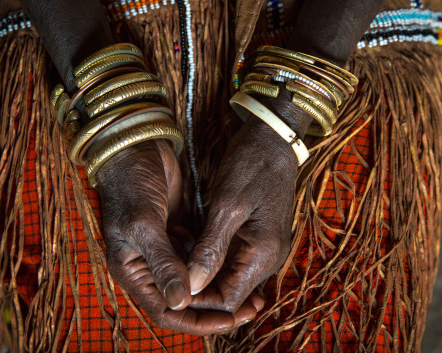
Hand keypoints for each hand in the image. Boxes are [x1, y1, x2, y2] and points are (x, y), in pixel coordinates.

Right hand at [95, 139, 258, 334]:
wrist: (134, 149)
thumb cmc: (130, 185)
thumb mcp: (143, 224)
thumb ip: (163, 262)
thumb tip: (181, 303)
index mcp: (132, 271)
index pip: (166, 311)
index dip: (197, 321)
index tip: (229, 320)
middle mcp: (149, 264)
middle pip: (186, 299)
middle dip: (216, 305)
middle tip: (250, 307)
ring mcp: (165, 248)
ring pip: (196, 279)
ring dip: (220, 285)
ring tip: (252, 291)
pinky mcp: (178, 231)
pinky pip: (200, 256)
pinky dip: (217, 262)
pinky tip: (237, 264)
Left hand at [187, 103, 301, 315]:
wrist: (273, 139)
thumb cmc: (251, 166)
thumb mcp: (227, 205)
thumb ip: (210, 249)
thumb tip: (192, 286)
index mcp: (263, 254)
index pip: (229, 301)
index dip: (199, 302)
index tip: (172, 290)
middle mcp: (268, 259)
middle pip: (230, 294)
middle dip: (200, 292)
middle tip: (168, 279)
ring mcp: (265, 249)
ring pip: (230, 279)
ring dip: (204, 277)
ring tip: (175, 268)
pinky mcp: (258, 238)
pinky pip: (233, 262)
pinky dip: (212, 262)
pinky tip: (191, 252)